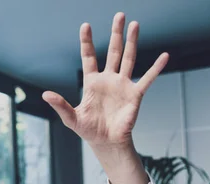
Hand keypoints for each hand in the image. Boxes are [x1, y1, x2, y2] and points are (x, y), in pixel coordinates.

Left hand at [42, 12, 168, 146]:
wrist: (106, 142)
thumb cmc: (88, 130)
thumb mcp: (70, 118)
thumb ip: (60, 105)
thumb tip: (45, 95)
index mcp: (92, 82)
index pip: (89, 57)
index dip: (87, 41)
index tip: (85, 25)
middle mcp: (108, 80)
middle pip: (112, 51)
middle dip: (115, 33)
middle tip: (119, 15)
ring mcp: (122, 85)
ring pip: (128, 58)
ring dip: (132, 42)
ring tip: (135, 25)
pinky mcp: (135, 95)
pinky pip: (147, 79)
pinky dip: (156, 68)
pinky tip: (164, 56)